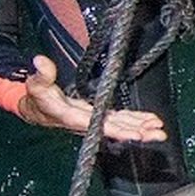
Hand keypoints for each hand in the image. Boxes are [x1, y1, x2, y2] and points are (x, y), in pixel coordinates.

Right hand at [17, 56, 168, 142]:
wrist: (35, 110)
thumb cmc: (36, 98)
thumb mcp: (35, 85)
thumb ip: (41, 75)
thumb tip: (41, 61)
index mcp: (73, 117)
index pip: (98, 125)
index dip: (117, 130)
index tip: (136, 134)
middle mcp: (87, 122)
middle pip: (115, 130)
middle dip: (137, 132)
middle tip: (158, 134)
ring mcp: (94, 120)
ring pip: (121, 125)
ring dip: (141, 128)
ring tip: (159, 130)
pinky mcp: (98, 115)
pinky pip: (120, 119)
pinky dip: (135, 120)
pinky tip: (149, 122)